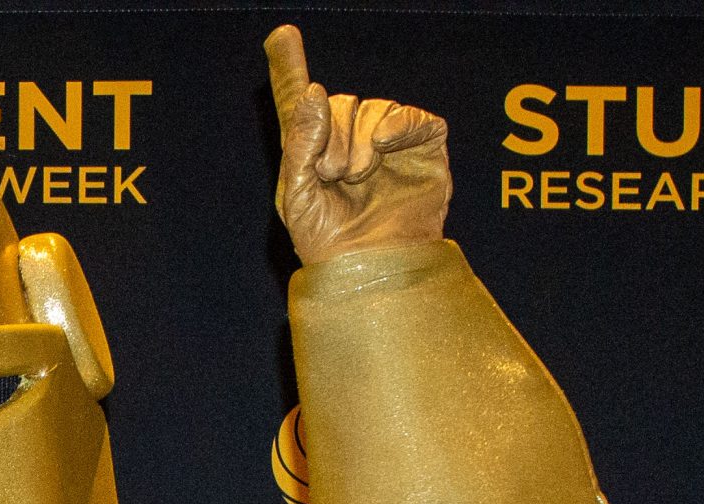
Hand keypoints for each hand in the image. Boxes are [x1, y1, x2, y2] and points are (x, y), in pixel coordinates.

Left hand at [266, 24, 449, 264]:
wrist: (369, 268)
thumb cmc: (327, 242)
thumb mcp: (296, 195)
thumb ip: (300, 142)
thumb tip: (318, 91)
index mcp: (312, 150)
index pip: (299, 101)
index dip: (289, 66)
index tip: (280, 35)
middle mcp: (350, 139)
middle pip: (339, 102)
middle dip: (330, 135)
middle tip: (332, 174)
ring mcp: (389, 141)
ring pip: (371, 108)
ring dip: (358, 141)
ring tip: (357, 177)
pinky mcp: (423, 147)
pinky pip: (412, 117)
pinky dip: (397, 125)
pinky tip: (383, 147)